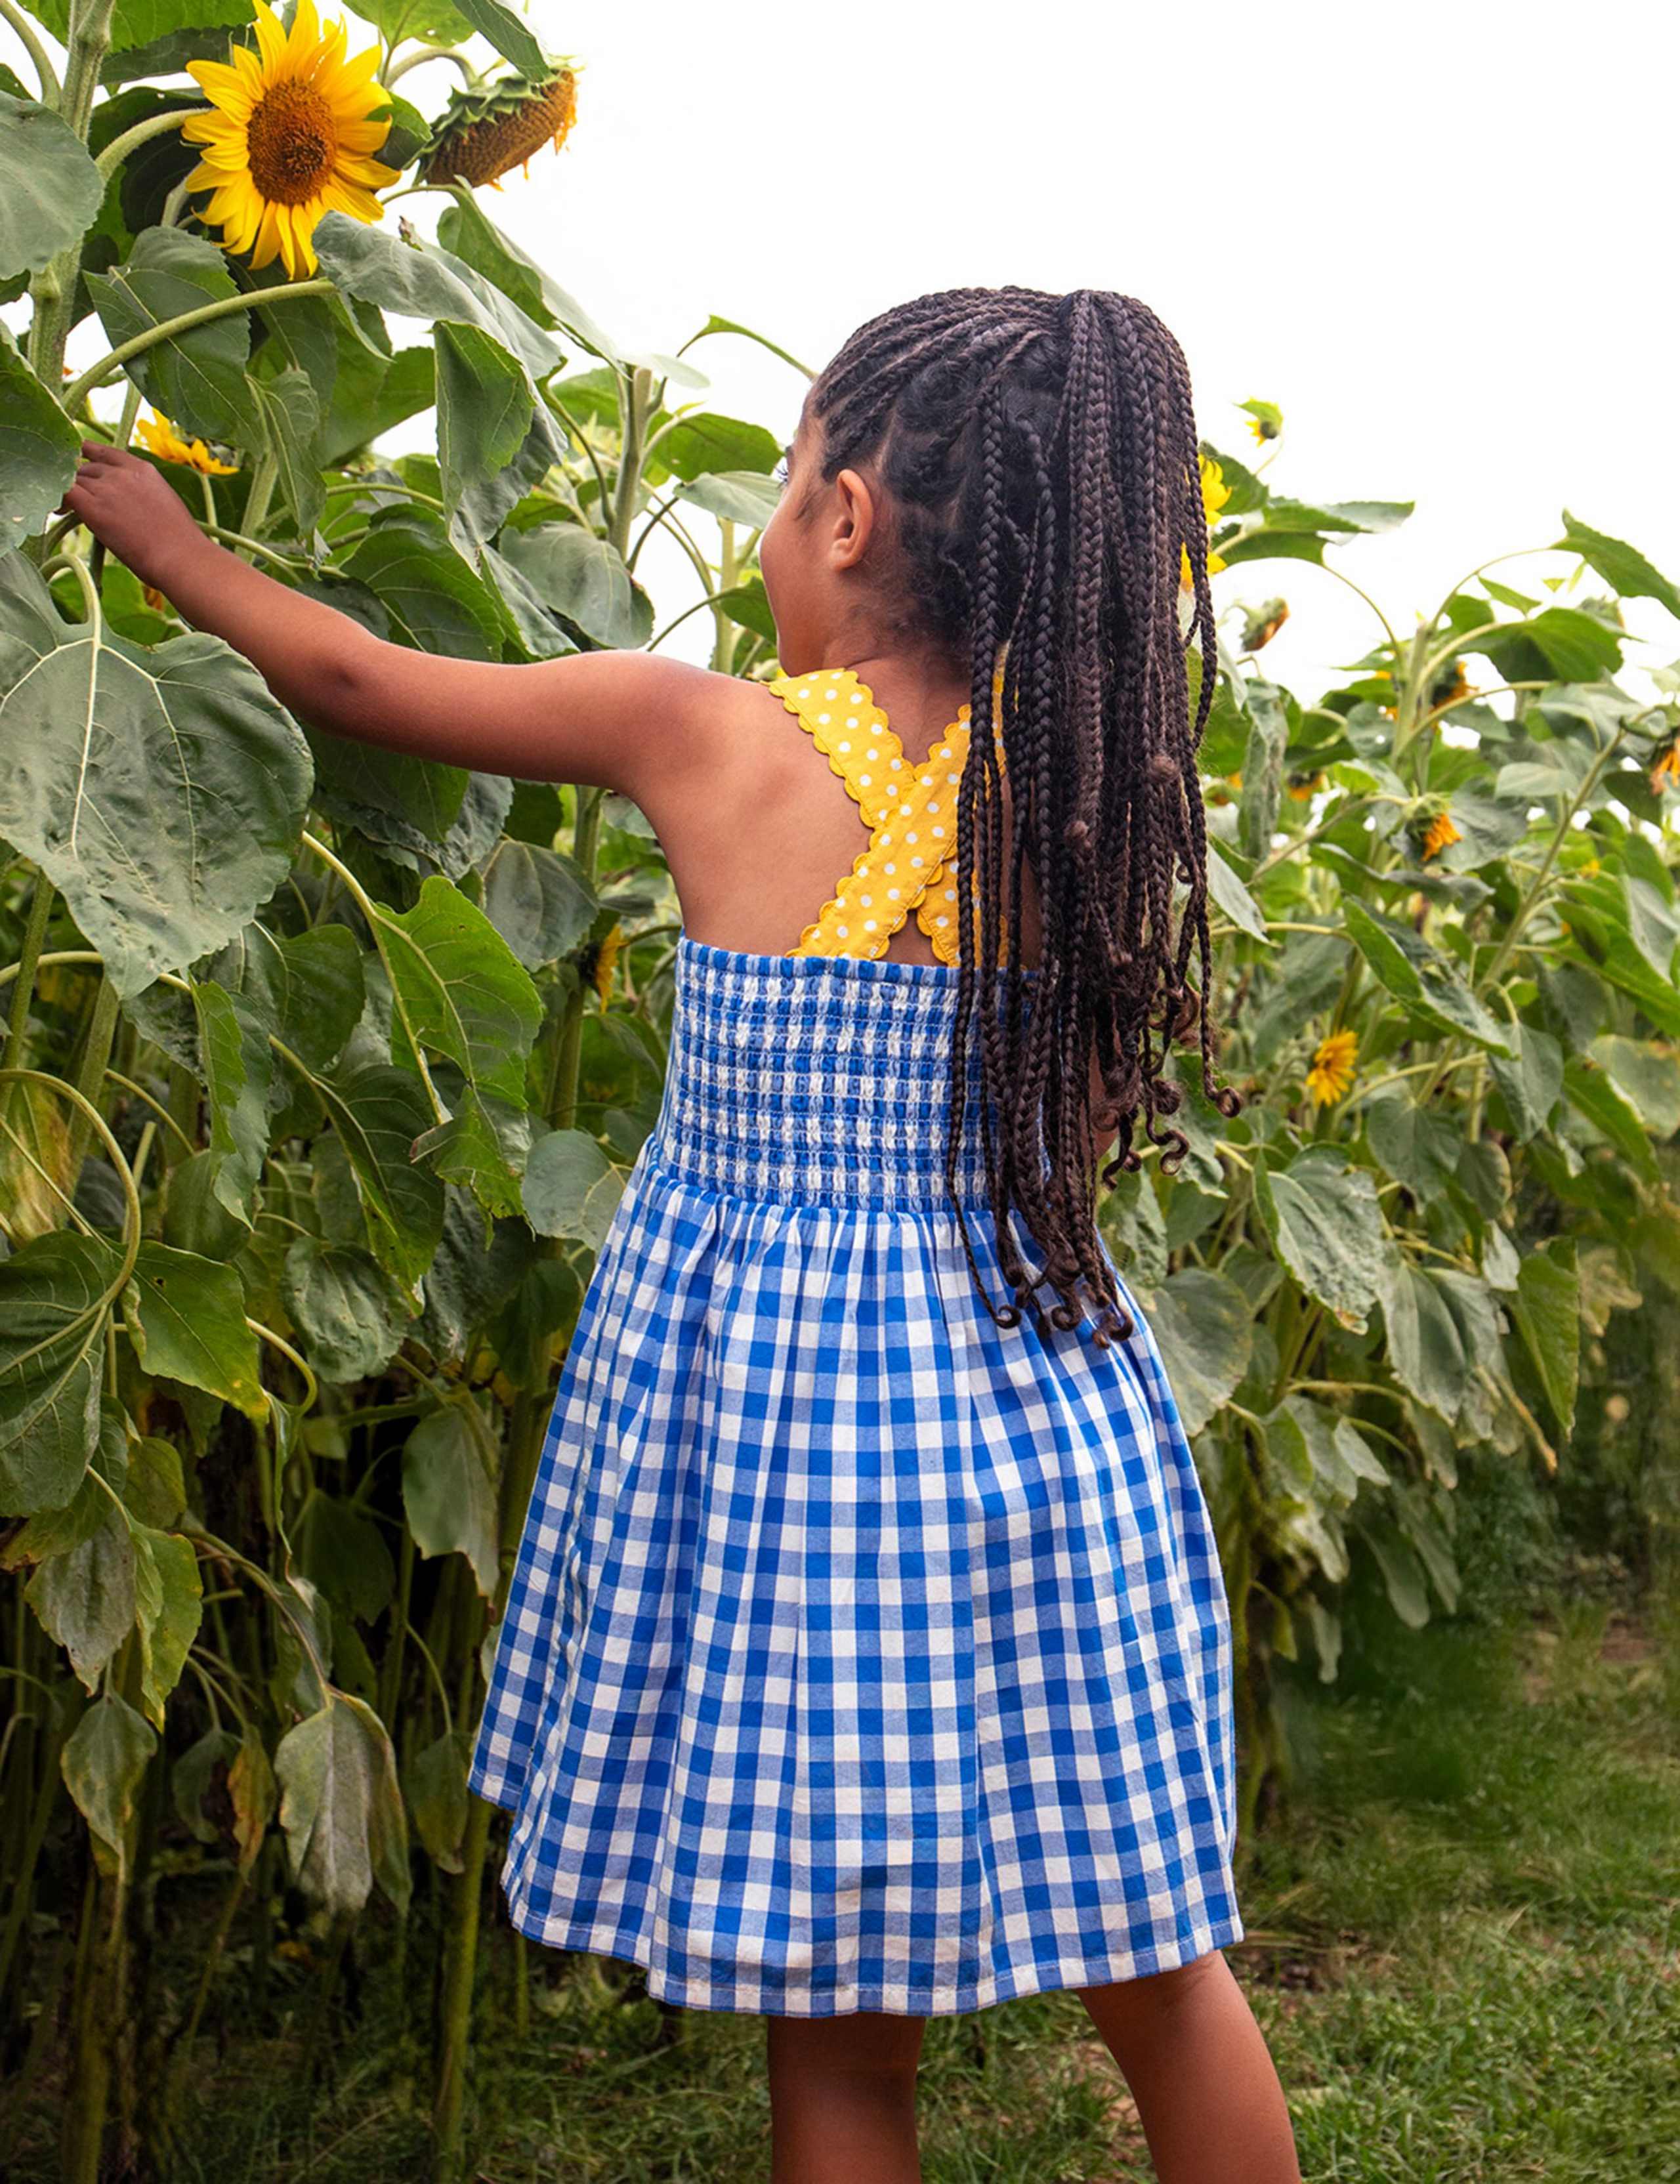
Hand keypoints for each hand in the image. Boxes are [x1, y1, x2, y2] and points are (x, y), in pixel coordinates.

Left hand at [55, 440, 211, 592]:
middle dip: (80, 482)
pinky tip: (60, 511)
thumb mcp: (164, 504)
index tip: (82, 462)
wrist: (180, 558)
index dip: (89, 456)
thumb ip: (141, 494)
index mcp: (142, 469)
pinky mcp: (93, 508)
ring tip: (65, 509)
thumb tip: (126, 506)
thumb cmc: (180, 543)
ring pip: (73, 481)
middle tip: (76, 500)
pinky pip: (64, 494)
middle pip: (86, 468)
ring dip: (69, 493)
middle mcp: (121, 473)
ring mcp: (106, 488)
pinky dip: (59, 500)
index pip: (105, 452)